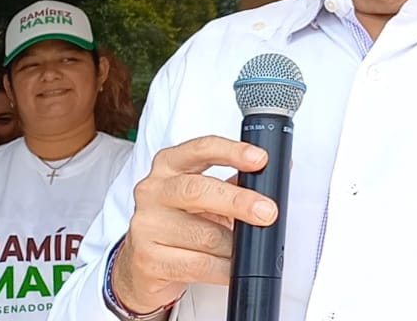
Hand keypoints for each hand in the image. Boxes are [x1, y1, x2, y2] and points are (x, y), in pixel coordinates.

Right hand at [111, 136, 276, 313]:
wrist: (142, 264)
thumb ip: (234, 182)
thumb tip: (273, 176)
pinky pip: (197, 265)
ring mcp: (147, 225)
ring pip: (203, 234)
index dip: (232, 152)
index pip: (200, 149)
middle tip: (266, 212)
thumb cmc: (179, 222)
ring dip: (234, 244)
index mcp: (169, 165)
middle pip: (198, 190)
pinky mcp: (149, 259)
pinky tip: (232, 267)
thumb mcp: (203, 195)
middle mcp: (153, 191)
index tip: (260, 159)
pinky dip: (223, 268)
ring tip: (247, 247)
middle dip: (239, 202)